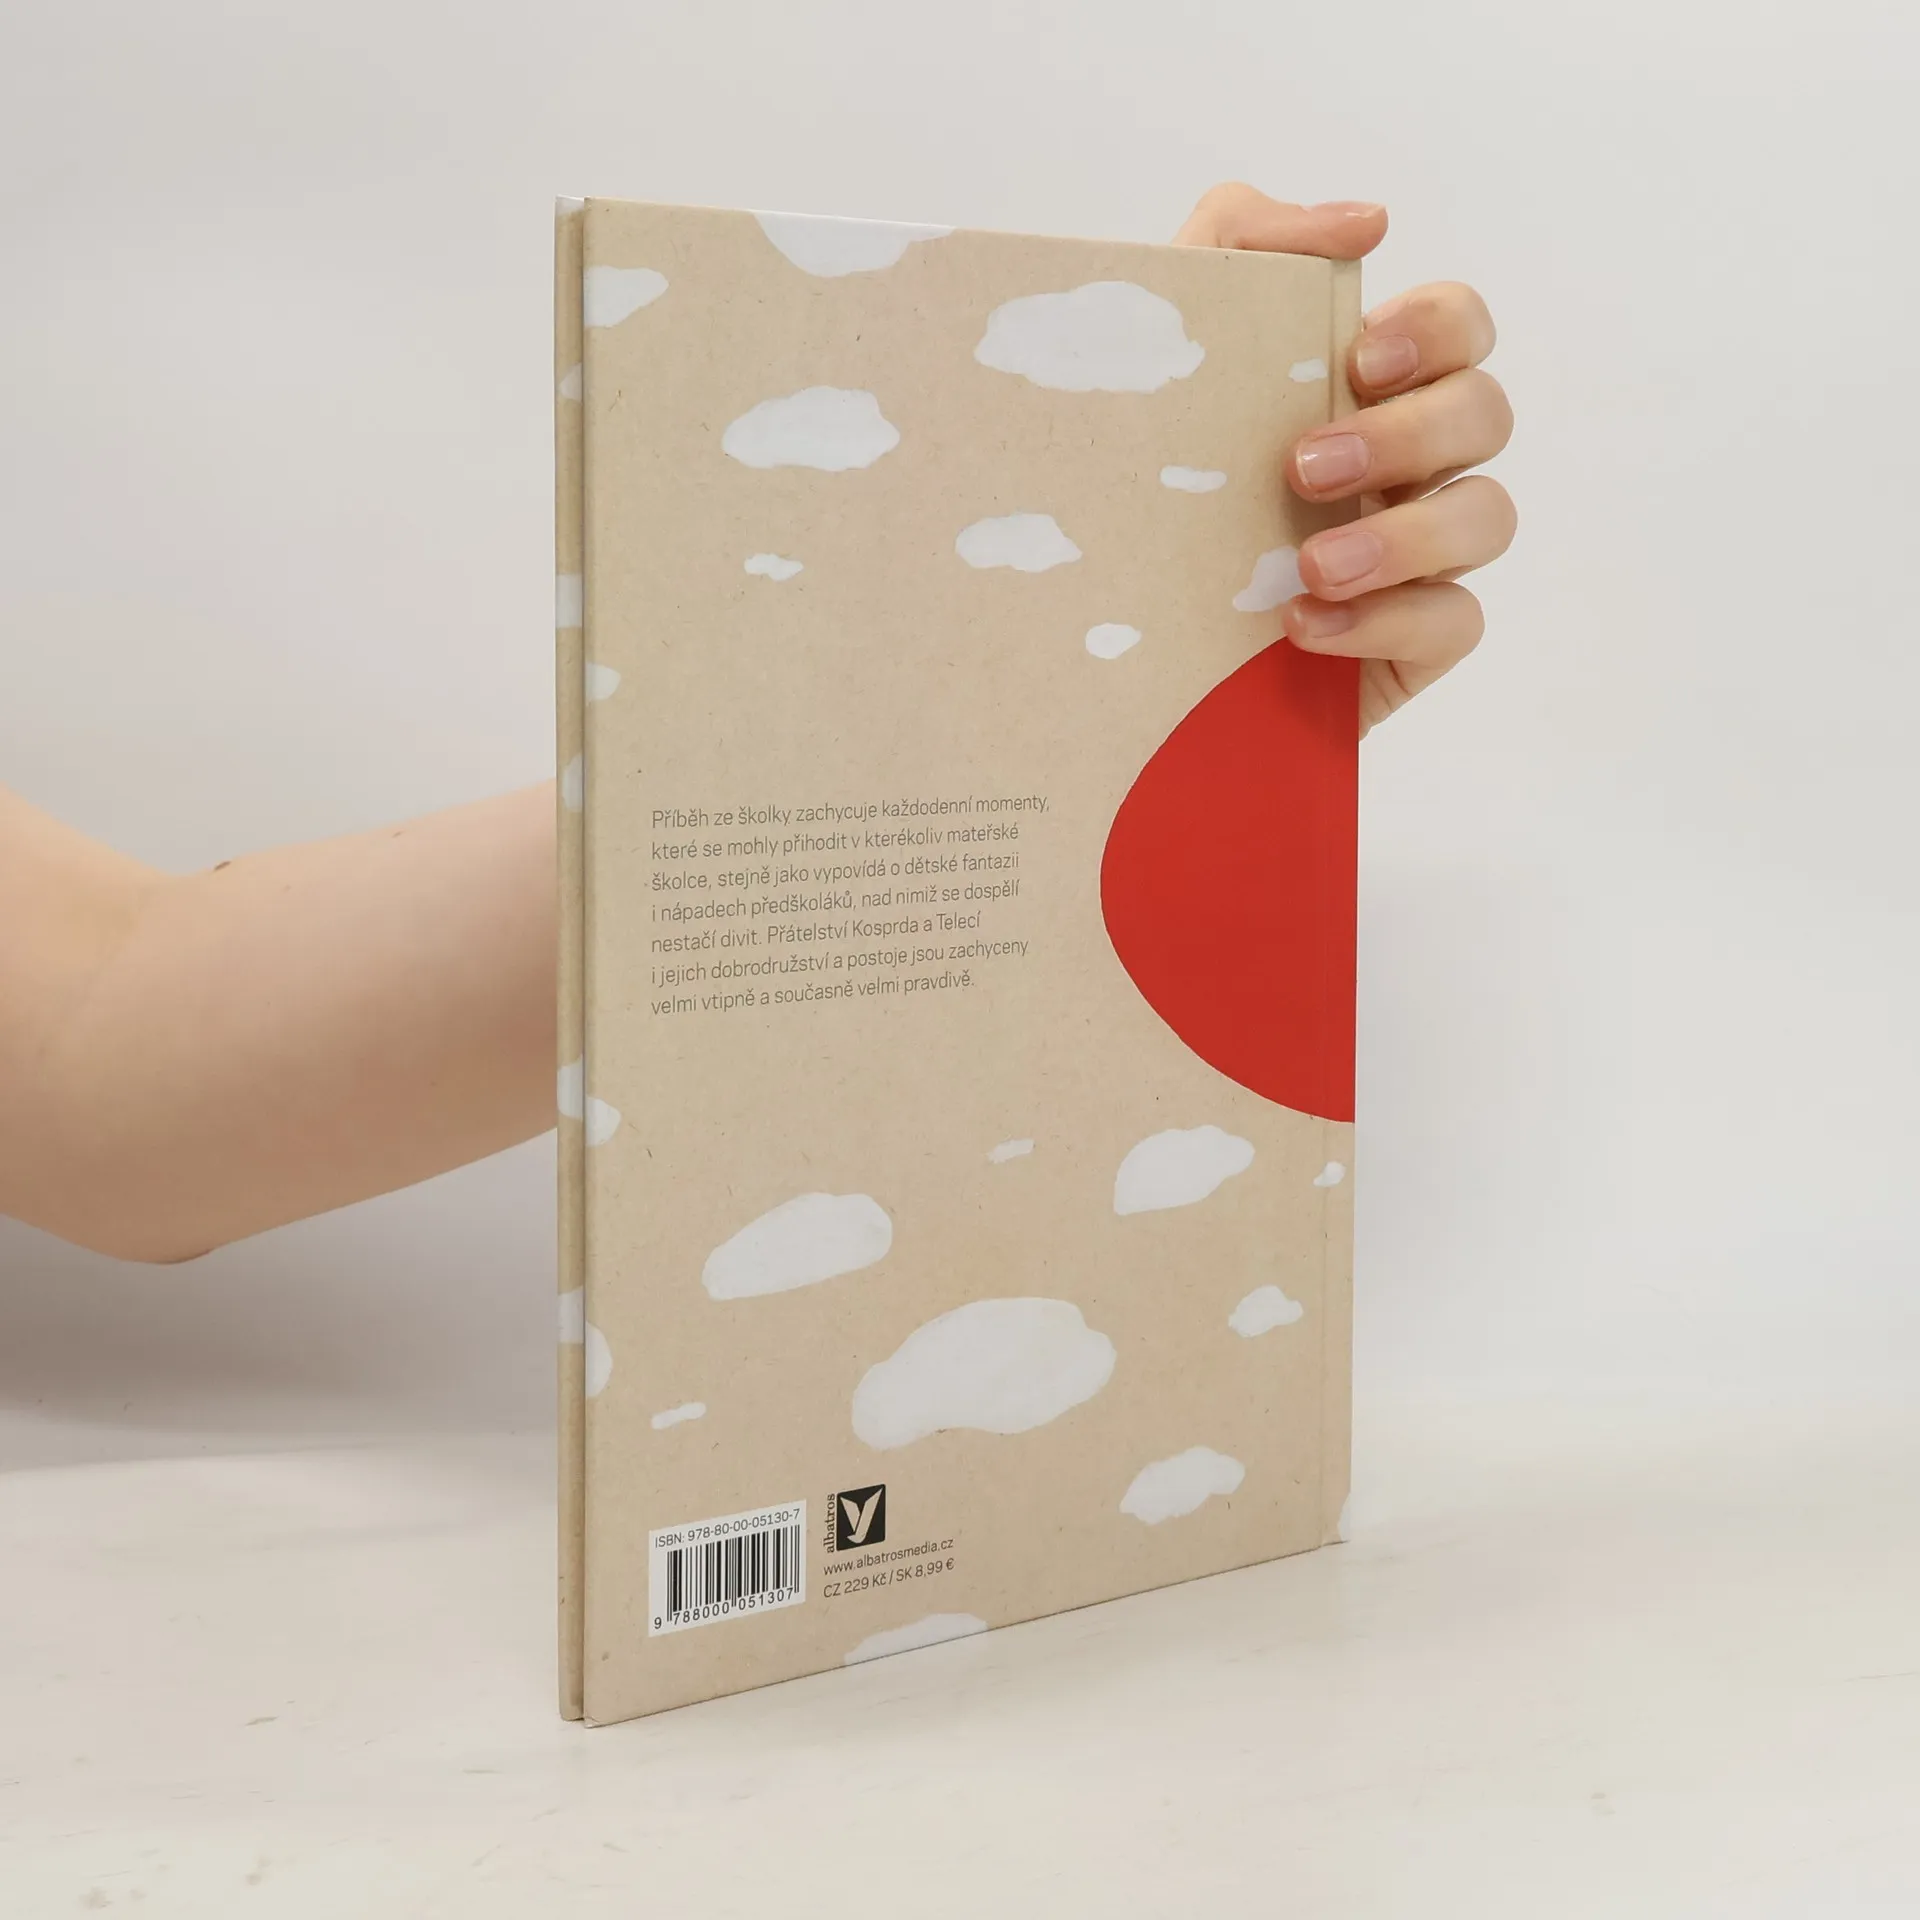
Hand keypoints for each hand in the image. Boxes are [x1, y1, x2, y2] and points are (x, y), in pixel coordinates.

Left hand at [1175, 184, 1515, 733]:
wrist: (1104, 633)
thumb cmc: (1142, 485)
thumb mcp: (1159, 348)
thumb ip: (1236, 243)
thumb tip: (1364, 222)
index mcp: (1367, 391)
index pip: (1459, 325)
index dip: (1435, 330)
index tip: (1356, 360)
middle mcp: (1411, 465)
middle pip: (1485, 414)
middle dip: (1407, 434)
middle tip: (1302, 468)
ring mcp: (1420, 556)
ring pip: (1488, 517)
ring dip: (1405, 535)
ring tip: (1311, 564)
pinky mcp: (1409, 645)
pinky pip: (1453, 622)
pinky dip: (1384, 622)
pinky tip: (1302, 627)